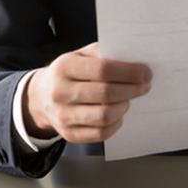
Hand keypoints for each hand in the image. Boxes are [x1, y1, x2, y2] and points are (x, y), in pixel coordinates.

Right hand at [23, 42, 151, 142]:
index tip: (146, 72)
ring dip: (124, 106)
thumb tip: (134, 60)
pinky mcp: (69, 134)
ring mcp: (63, 115)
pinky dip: (116, 123)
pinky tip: (118, 113)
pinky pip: (101, 133)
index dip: (129, 72)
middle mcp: (60, 92)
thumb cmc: (68, 73)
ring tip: (128, 99)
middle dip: (132, 89)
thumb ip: (103, 54)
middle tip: (144, 86)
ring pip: (105, 115)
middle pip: (106, 94)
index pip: (103, 70)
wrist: (41, 97)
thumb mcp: (79, 55)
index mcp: (64, 67)